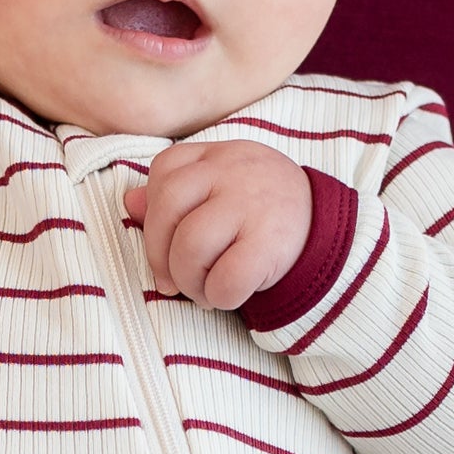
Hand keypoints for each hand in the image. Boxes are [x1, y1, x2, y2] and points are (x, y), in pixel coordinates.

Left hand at [121, 140, 312, 311]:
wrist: (324, 230)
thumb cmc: (258, 213)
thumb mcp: (218, 192)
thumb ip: (173, 197)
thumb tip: (130, 203)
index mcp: (216, 156)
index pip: (164, 173)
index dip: (155, 216)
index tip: (168, 243)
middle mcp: (232, 171)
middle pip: (168, 209)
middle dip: (159, 255)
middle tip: (175, 280)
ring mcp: (252, 204)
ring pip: (191, 246)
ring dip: (190, 281)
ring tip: (205, 289)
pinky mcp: (271, 243)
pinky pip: (225, 279)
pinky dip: (219, 297)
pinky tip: (229, 295)